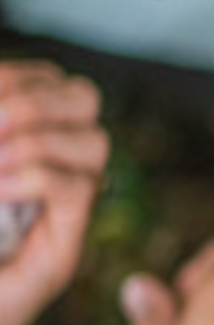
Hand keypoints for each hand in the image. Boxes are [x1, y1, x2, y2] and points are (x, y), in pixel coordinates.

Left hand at [0, 62, 106, 324]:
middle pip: (84, 99)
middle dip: (34, 99)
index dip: (19, 75)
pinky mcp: (63, 249)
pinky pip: (75, 188)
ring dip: (36, 140)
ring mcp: (62, 212)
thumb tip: (3, 97)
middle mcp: (53, 171)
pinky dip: (33, 178)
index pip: (52, 81)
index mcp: (22, 144)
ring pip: (93, 141)